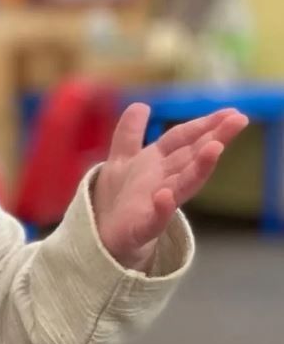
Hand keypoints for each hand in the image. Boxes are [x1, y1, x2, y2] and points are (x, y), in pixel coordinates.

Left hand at [93, 104, 247, 270]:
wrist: (104, 238)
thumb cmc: (120, 199)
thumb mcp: (121, 160)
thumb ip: (130, 133)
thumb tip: (142, 105)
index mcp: (157, 164)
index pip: (181, 139)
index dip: (202, 124)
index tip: (231, 112)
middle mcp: (162, 181)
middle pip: (189, 158)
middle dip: (213, 139)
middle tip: (238, 121)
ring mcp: (155, 205)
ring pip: (181, 185)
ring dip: (198, 169)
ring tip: (214, 149)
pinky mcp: (142, 227)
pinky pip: (154, 218)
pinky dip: (162, 207)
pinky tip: (165, 196)